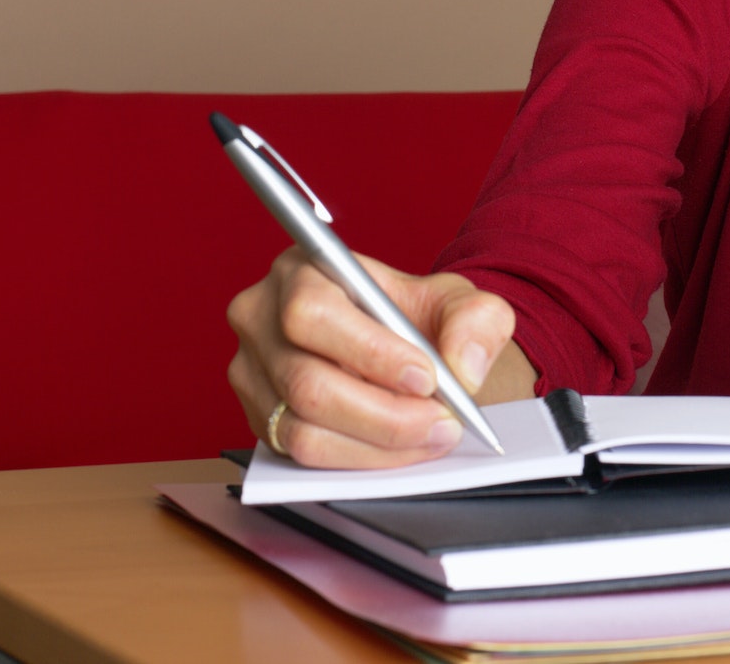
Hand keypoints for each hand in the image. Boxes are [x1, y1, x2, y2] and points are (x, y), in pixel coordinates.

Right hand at [227, 246, 530, 467]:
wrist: (406, 350)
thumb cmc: (419, 318)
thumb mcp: (459, 302)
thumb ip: (476, 320)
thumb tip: (463, 367)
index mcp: (300, 269)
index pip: (314, 313)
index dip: (370, 353)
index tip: (427, 378)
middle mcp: (261, 318)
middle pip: (307, 383)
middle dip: (385, 414)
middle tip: (442, 423)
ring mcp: (253, 373)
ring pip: (303, 429)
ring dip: (377, 444)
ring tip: (430, 436)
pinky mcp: (261, 418)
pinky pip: (302, 455)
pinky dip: (359, 459)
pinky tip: (400, 448)